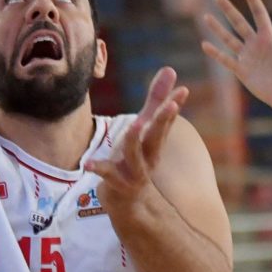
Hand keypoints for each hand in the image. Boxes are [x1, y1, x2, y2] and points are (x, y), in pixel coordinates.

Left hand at [86, 67, 187, 214]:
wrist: (128, 202)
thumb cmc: (136, 157)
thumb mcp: (145, 129)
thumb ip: (155, 100)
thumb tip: (170, 69)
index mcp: (154, 142)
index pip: (166, 121)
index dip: (173, 105)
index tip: (183, 89)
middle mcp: (148, 156)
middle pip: (157, 137)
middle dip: (164, 120)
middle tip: (171, 104)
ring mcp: (134, 171)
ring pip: (135, 155)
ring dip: (135, 140)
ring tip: (134, 125)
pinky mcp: (116, 182)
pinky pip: (107, 174)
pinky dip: (99, 168)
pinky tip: (88, 163)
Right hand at [201, 0, 271, 109]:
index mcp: (269, 38)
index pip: (259, 14)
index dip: (252, 0)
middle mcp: (256, 45)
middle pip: (239, 23)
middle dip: (228, 10)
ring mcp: (248, 57)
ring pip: (229, 39)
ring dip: (217, 28)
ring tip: (206, 16)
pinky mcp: (242, 70)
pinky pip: (226, 59)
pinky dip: (215, 52)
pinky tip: (205, 44)